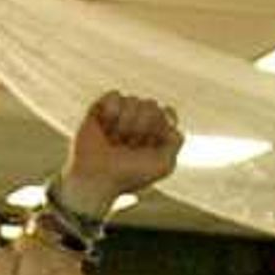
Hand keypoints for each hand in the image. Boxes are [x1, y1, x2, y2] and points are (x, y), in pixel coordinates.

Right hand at [61, 91, 180, 210]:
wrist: (98, 179)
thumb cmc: (129, 176)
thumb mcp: (164, 165)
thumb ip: (176, 142)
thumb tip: (172, 122)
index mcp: (155, 132)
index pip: (167, 113)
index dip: (159, 127)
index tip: (149, 145)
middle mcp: (139, 121)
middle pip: (151, 105)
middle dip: (141, 128)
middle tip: (128, 147)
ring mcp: (120, 114)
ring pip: (133, 100)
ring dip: (124, 124)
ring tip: (114, 141)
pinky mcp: (101, 108)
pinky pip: (115, 95)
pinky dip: (111, 113)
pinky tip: (104, 128)